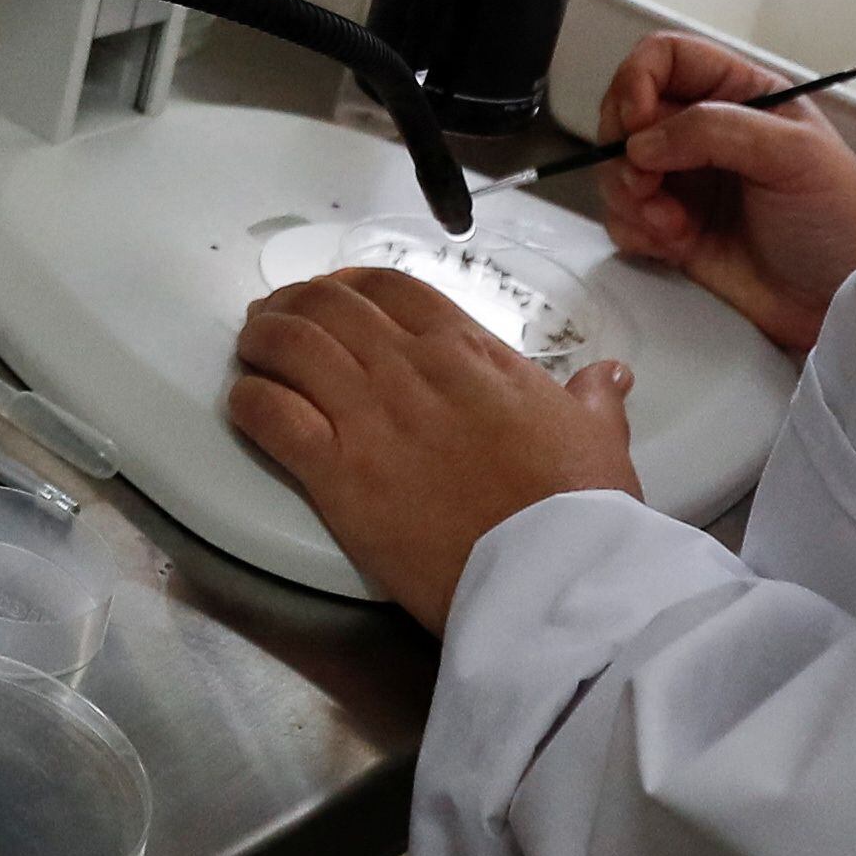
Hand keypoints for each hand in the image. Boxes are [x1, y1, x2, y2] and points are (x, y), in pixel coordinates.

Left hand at [227, 268, 640, 631]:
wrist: (553, 572)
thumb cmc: (581, 508)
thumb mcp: (599, 438)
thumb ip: (594, 400)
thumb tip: (611, 376)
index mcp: (470, 351)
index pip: (392, 287)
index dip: (351, 284)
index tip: (335, 295)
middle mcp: (410, 368)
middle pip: (330, 305)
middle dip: (295, 304)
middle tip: (278, 318)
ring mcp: (370, 416)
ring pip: (291, 345)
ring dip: (262, 339)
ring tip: (251, 348)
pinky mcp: (338, 472)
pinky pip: (272, 416)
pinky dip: (249, 401)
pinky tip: (244, 404)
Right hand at [592, 32, 855, 352]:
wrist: (846, 299)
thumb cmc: (843, 218)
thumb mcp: (792, 154)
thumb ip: (713, 131)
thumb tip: (641, 141)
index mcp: (739, 95)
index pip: (663, 58)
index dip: (637, 81)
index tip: (636, 122)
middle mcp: (705, 133)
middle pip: (626, 113)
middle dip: (624, 148)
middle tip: (648, 182)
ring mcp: (686, 182)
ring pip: (617, 169)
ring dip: (629, 196)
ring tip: (673, 223)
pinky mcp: (673, 231)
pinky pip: (622, 219)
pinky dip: (634, 231)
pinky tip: (675, 244)